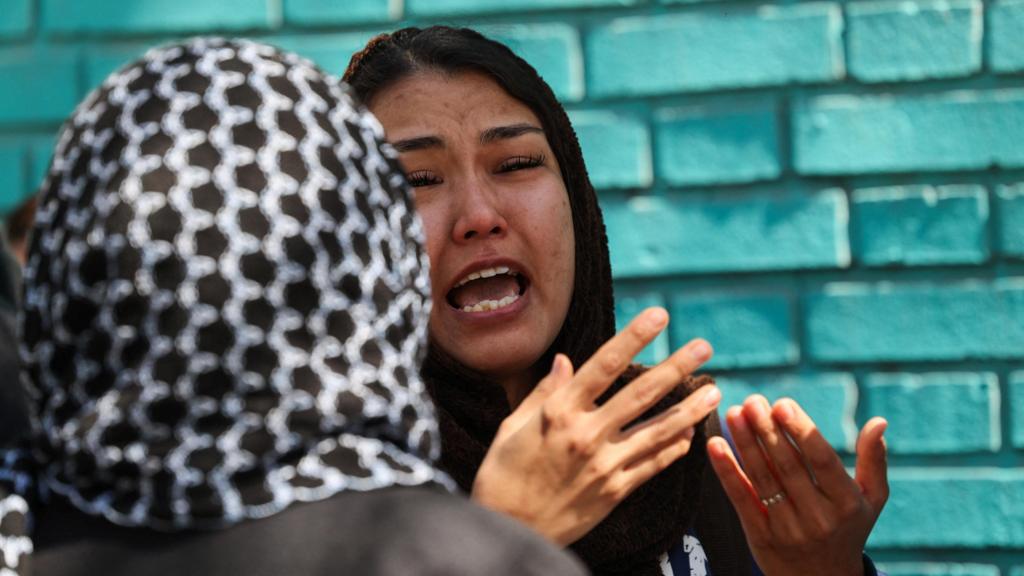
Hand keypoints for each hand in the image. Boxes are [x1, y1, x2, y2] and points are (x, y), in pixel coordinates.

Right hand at [471, 307, 721, 545]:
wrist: (509, 529)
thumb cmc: (503, 474)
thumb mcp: (511, 426)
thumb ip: (544, 392)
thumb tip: (564, 359)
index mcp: (558, 411)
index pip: (604, 365)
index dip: (634, 337)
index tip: (660, 316)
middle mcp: (586, 434)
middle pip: (640, 393)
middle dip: (676, 367)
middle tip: (704, 346)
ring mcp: (604, 464)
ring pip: (657, 430)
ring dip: (690, 409)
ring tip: (715, 391)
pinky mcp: (614, 491)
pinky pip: (652, 465)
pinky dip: (673, 448)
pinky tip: (691, 434)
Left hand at [707, 396, 888, 575]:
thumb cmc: (849, 529)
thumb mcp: (871, 500)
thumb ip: (874, 460)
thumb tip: (879, 421)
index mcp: (846, 503)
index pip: (821, 460)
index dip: (800, 431)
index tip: (782, 404)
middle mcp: (818, 517)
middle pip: (787, 466)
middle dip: (767, 430)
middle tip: (754, 401)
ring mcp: (788, 528)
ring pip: (762, 478)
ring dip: (745, 443)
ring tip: (734, 413)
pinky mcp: (760, 536)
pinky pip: (741, 498)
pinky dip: (726, 470)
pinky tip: (715, 445)